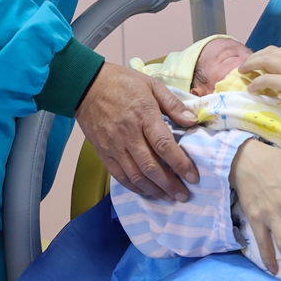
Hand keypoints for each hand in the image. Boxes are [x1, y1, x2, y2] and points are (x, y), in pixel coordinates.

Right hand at [76, 63, 199, 200]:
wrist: (87, 86)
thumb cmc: (123, 83)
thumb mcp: (152, 85)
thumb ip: (173, 104)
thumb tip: (192, 120)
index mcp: (144, 115)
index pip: (164, 145)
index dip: (181, 164)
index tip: (193, 177)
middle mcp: (129, 134)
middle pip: (151, 167)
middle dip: (170, 184)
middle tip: (184, 195)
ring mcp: (114, 146)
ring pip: (136, 176)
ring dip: (154, 190)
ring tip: (169, 197)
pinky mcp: (103, 153)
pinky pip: (120, 176)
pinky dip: (135, 187)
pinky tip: (147, 192)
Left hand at [240, 47, 280, 126]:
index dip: (268, 54)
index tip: (260, 61)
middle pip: (272, 51)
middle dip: (256, 56)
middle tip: (247, 65)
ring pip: (266, 60)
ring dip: (251, 64)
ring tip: (243, 72)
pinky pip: (267, 79)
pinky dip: (256, 82)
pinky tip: (251, 88)